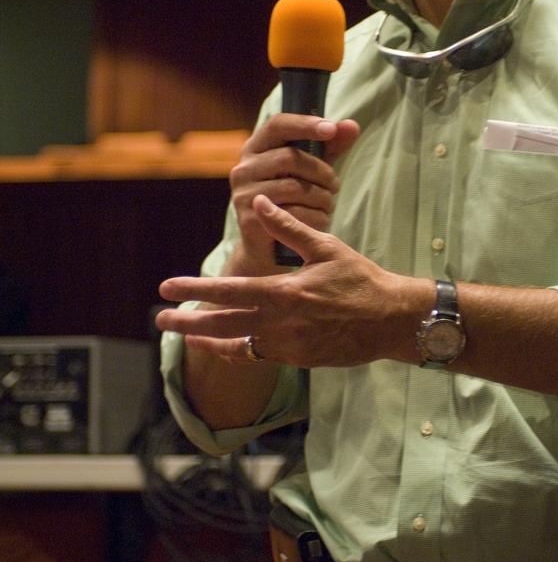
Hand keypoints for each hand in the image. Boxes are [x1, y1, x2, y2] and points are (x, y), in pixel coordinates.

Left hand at [157, 195, 424, 368]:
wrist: (392, 320)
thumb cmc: (361, 279)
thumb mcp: (327, 247)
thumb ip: (289, 229)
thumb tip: (261, 202)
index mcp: (285, 292)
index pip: (229, 291)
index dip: (194, 289)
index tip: (167, 287)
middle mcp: (281, 323)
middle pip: (223, 324)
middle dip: (187, 320)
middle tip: (159, 317)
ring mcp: (289, 346)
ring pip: (237, 344)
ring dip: (207, 337)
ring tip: (183, 333)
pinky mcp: (298, 359)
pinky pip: (258, 356)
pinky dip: (236, 350)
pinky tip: (223, 344)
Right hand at [228, 114, 358, 271]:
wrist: (271, 247)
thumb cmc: (294, 200)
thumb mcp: (313, 169)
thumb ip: (331, 146)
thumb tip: (351, 125)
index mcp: (256, 148)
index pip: (277, 124)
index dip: (305, 124)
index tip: (331, 129)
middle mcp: (243, 168)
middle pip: (290, 158)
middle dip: (322, 172)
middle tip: (335, 185)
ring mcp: (243, 195)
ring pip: (294, 187)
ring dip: (321, 197)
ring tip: (328, 204)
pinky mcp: (250, 220)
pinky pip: (292, 214)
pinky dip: (315, 217)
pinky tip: (320, 220)